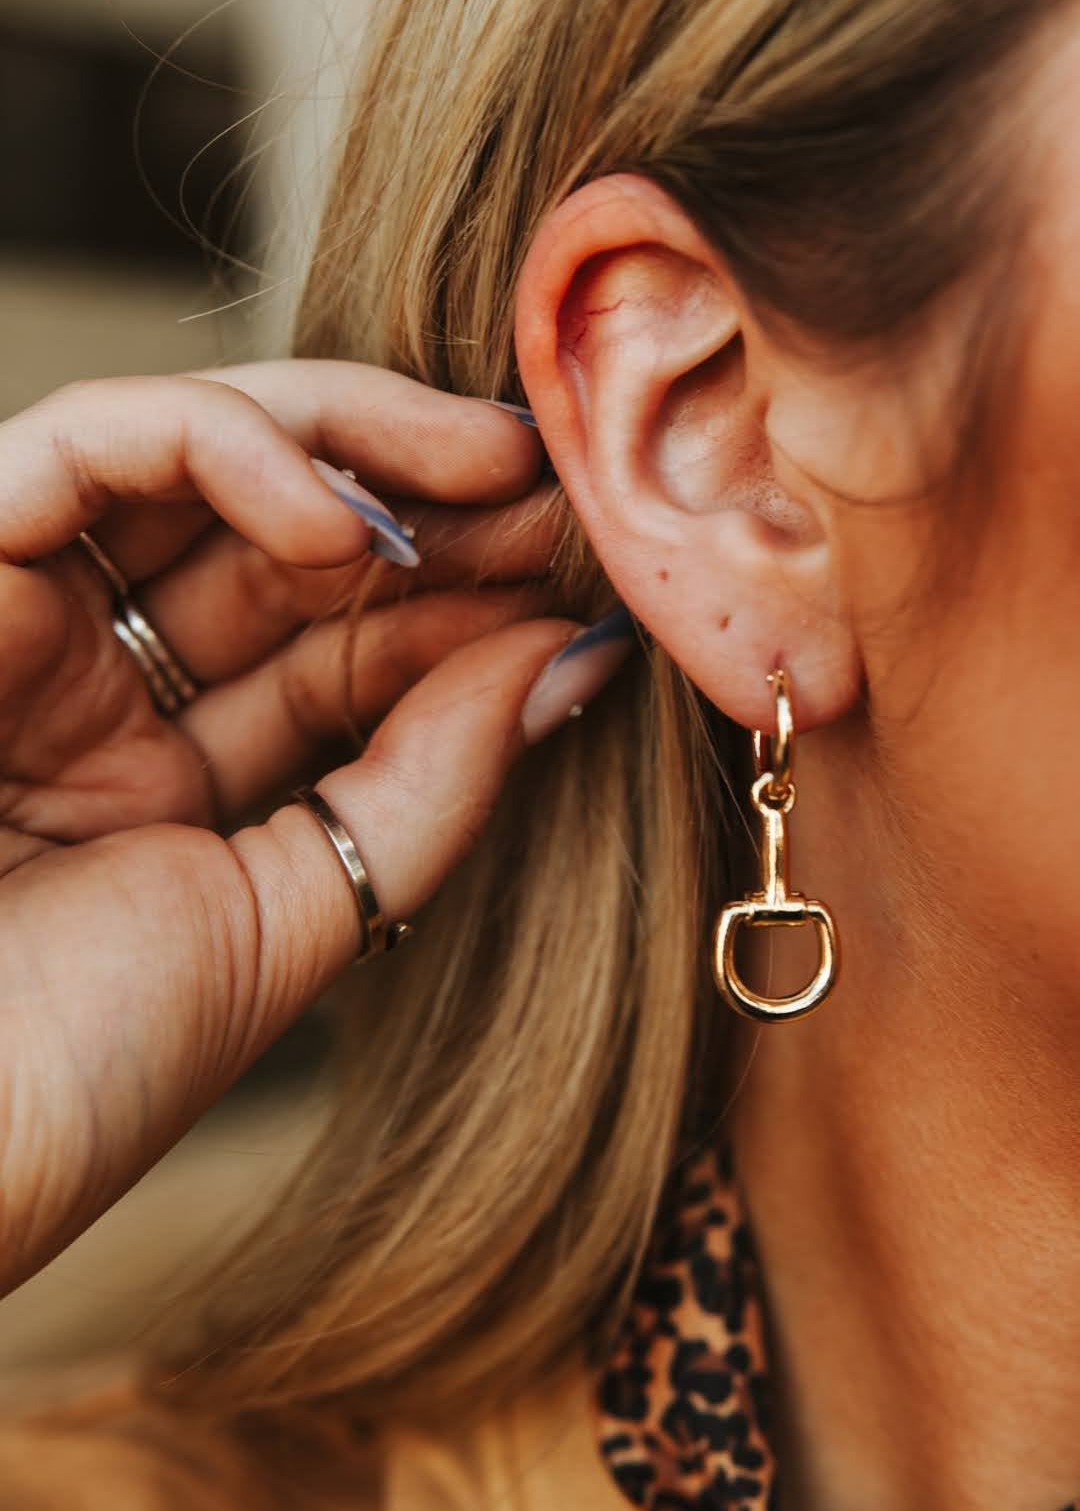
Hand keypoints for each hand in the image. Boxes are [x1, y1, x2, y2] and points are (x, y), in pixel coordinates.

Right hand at [0, 361, 621, 1295]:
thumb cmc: (67, 1066)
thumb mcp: (288, 916)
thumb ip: (426, 783)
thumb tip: (571, 660)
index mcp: (164, 777)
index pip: (339, 644)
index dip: (465, 599)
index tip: (590, 576)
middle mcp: (93, 685)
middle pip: (284, 534)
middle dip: (434, 498)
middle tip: (565, 488)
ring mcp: (19, 618)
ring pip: (198, 453)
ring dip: (361, 444)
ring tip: (495, 475)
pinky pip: (86, 447)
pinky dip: (223, 451)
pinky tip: (345, 522)